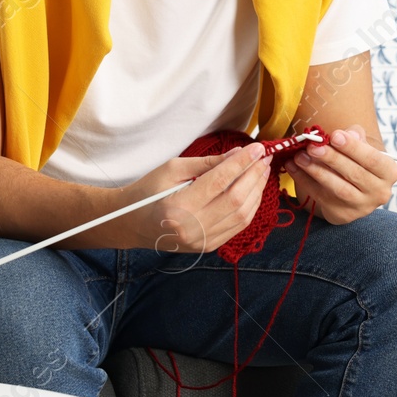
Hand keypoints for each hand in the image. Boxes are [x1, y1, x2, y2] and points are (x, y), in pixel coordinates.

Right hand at [108, 141, 272, 252]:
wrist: (132, 223)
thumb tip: (238, 154)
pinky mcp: (208, 247)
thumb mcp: (172, 169)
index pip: (219, 181)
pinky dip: (250, 207)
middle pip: (235, 199)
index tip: (257, 149)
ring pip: (241, 215)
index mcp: (178, 206)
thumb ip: (207, 163)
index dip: (241, 163)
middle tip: (263, 157)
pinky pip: (237, 226)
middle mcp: (191, 228)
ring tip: (261, 171)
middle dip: (253, 176)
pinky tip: (253, 190)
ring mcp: (201, 241)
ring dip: (256, 191)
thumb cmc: (148, 191)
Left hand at [282, 125, 396, 223]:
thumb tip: (347, 134)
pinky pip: (321, 197)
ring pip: (338, 188)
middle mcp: (379, 192)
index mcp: (389, 172)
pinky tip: (293, 167)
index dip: (353, 148)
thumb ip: (356, 137)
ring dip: (316, 171)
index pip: (373, 159)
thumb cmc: (358, 162)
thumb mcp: (362, 147)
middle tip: (313, 146)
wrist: (355, 190)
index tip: (334, 135)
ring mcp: (361, 207)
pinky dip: (305, 181)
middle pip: (354, 174)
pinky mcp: (343, 215)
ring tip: (300, 156)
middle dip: (331, 158)